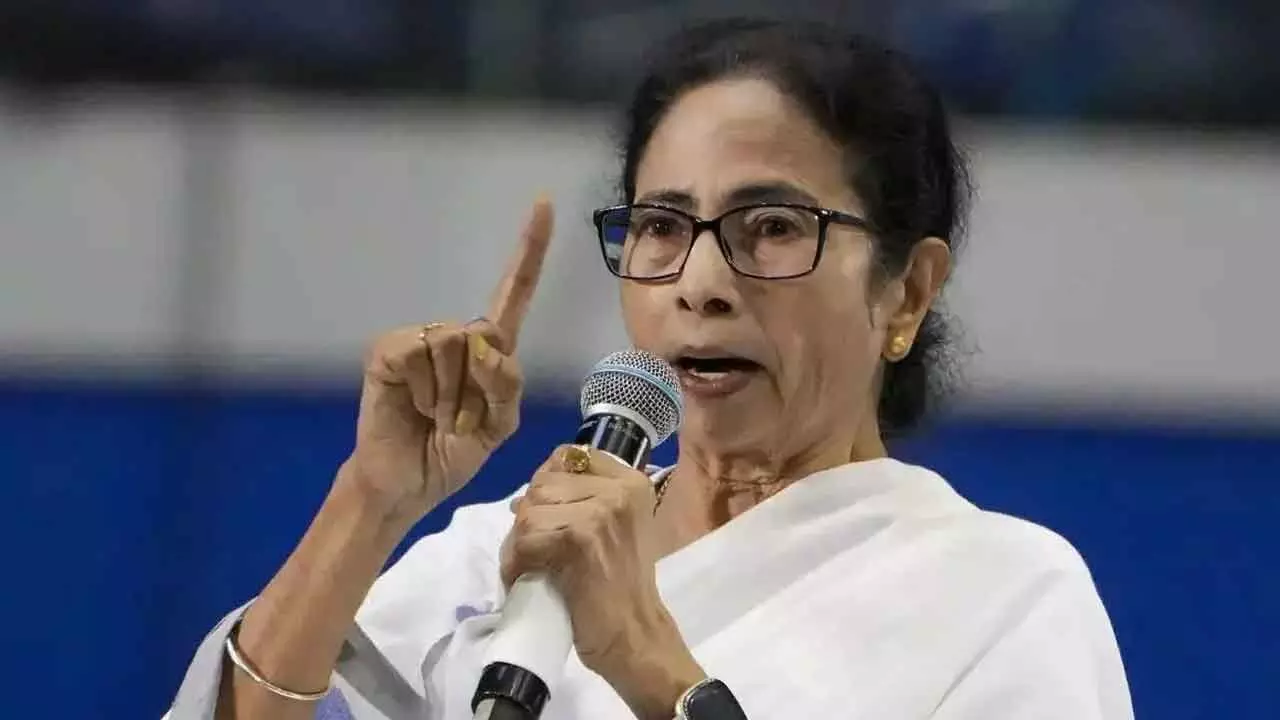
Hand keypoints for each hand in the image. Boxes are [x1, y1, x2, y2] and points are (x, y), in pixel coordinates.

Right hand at [339, 198, 553, 529]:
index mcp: (489, 350)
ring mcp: (420, 339)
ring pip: (454, 345)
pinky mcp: (389, 349)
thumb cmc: (451, 452)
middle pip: (486, 337)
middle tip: (457, 421)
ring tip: (434, 416)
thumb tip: (482, 343)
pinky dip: (424, 390)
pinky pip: (419, 354)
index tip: (544, 203)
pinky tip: (413, 406)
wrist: (407, 483)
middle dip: (480, 389)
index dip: (530, 250)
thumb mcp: (499, 426)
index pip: (514, 293)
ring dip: (451, 395)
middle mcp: (456, 335)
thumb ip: (506, 385)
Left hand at [501, 446, 705, 718]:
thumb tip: (527, 493)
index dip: (547, 483)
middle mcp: (620, 488)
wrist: (635, 634)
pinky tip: (527, 577)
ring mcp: (602, 511)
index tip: (547, 515)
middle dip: (530, 516)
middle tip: (533, 549)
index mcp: (631, 481)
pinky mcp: (580, 537)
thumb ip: (584, 500)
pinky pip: (526, 537)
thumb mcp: (615, 529)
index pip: (569, 456)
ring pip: (530, 509)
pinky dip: (517, 561)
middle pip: (544, 482)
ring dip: (519, 542)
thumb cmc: (621, 588)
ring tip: (529, 565)